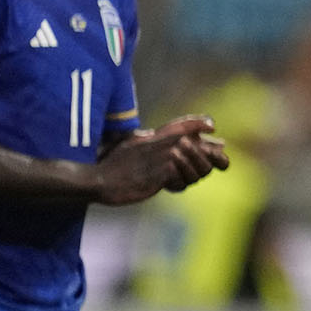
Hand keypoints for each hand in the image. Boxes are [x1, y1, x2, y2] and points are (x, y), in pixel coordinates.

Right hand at [91, 115, 228, 203]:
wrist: (98, 180)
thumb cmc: (112, 165)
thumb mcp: (129, 144)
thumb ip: (144, 138)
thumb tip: (151, 132)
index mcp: (154, 136)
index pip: (182, 124)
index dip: (198, 123)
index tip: (212, 126)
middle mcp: (162, 144)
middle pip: (200, 148)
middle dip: (208, 159)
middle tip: (210, 162)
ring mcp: (163, 158)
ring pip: (197, 167)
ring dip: (192, 175)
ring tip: (182, 179)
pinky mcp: (162, 174)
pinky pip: (182, 181)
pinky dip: (177, 185)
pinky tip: (166, 187)